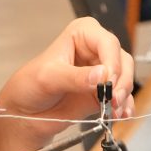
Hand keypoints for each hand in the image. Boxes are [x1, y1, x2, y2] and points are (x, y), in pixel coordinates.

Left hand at [0, 17, 134, 143]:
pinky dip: (124, 106)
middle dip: (121, 81)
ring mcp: (101, 73)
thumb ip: (75, 77)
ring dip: (124, 95)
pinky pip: (121, 97)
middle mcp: (95, 51)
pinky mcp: (103, 93)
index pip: (107, 42)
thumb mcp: (48, 78)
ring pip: (125, 79)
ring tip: (114, 110)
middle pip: (121, 60)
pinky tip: (121, 115)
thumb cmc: (29, 86)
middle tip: (113, 98)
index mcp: (81, 35)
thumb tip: (100, 75)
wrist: (25, 113)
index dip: (111, 62)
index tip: (108, 81)